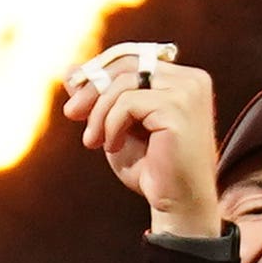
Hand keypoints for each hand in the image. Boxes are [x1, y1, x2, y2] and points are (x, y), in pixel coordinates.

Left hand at [73, 52, 221, 232]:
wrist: (175, 204)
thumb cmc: (150, 168)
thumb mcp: (117, 125)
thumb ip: (99, 97)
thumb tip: (69, 70)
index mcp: (183, 79)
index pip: (133, 57)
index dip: (98, 72)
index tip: (74, 98)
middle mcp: (191, 80)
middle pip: (127, 64)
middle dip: (92, 88)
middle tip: (72, 114)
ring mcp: (188, 93)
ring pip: (124, 82)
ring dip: (99, 113)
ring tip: (93, 141)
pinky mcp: (179, 109)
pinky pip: (128, 102)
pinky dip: (111, 124)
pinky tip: (112, 146)